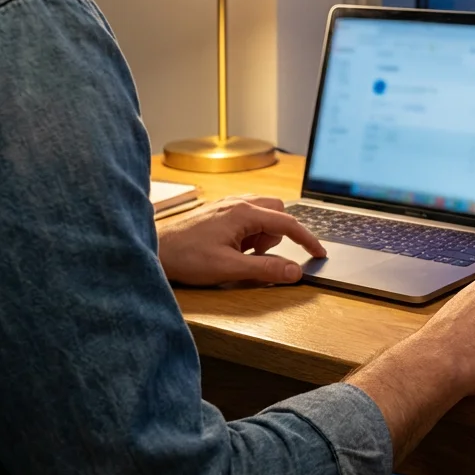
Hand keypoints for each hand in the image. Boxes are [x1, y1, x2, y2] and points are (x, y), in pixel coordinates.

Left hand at [155, 195, 326, 286]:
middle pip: (277, 212)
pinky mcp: (219, 212)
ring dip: (262, 235)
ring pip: (262, 214)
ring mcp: (227, 205)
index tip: (319, 253)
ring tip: (240, 254)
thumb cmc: (187, 257)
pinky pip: (247, 217)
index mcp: (244, 213)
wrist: (155, 250)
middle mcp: (238, 202)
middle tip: (259, 255)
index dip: (307, 239)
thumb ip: (265, 269)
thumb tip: (295, 271)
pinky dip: (249, 233)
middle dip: (277, 235)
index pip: (288, 222)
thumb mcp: (229, 268)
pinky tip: (231, 248)